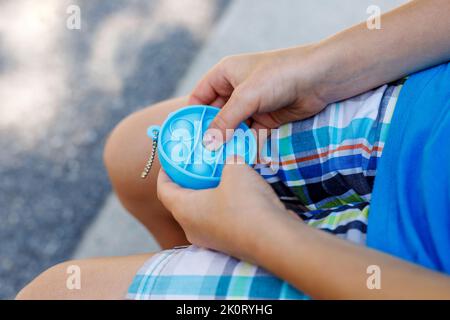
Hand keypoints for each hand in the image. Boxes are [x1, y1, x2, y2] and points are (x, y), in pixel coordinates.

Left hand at [157, 159, 298, 260]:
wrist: (275, 240)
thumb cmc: (246, 205)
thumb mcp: (235, 170)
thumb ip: (228, 160)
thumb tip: (231, 160)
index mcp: (184, 210)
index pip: (163, 191)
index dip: (164, 174)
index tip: (170, 162)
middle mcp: (192, 228)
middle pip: (181, 202)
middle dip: (188, 183)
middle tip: (197, 166)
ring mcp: (210, 240)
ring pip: (200, 213)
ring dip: (207, 196)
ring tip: (219, 178)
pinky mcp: (227, 245)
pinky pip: (218, 222)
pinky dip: (221, 208)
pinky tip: (237, 196)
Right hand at [189, 46, 328, 148]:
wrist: (320, 78)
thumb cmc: (280, 75)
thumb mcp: (247, 96)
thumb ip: (225, 120)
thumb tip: (207, 143)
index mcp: (225, 74)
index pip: (199, 96)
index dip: (191, 115)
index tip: (184, 136)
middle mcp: (236, 89)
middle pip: (215, 114)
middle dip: (209, 132)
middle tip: (199, 154)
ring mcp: (251, 105)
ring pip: (232, 127)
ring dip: (226, 141)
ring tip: (215, 161)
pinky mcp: (266, 119)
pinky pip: (249, 135)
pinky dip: (243, 145)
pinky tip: (236, 159)